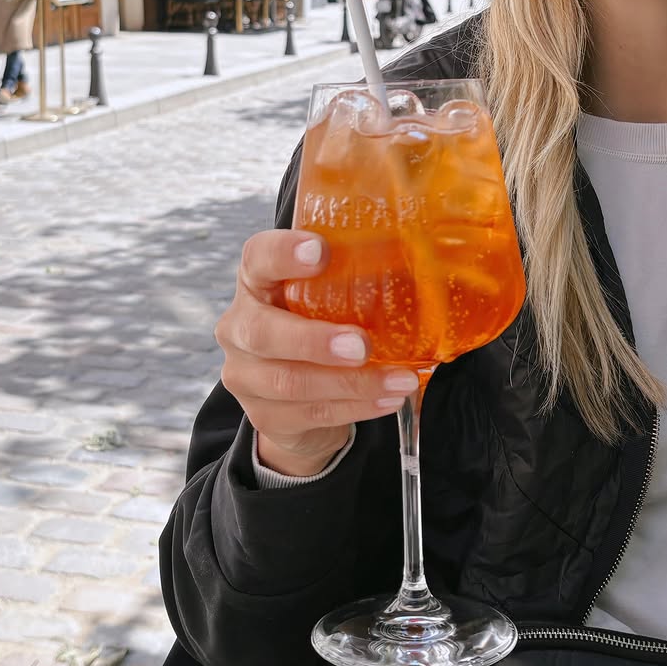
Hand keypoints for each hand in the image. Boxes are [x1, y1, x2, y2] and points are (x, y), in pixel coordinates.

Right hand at [215, 231, 418, 477]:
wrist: (290, 396)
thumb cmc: (314, 327)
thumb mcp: (324, 297)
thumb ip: (351, 279)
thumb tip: (428, 262)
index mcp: (255, 282)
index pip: (257, 257)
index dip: (283, 253)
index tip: (321, 251)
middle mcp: (238, 326)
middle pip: (263, 332)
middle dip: (315, 340)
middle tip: (362, 345)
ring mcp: (244, 375)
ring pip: (290, 382)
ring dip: (352, 383)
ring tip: (400, 381)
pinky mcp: (264, 414)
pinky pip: (311, 412)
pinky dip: (356, 407)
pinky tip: (388, 399)